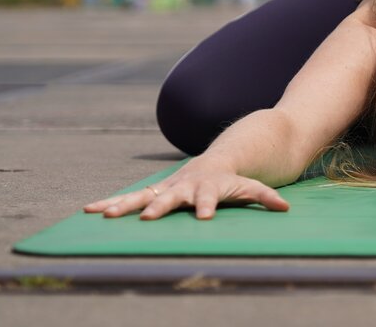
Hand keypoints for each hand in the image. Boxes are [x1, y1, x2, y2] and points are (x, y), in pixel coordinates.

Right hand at [83, 158, 289, 219]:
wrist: (221, 156)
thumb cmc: (235, 178)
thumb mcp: (252, 186)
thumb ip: (266, 196)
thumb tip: (285, 208)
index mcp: (208, 186)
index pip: (208, 196)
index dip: (207, 205)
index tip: (204, 217)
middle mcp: (184, 185)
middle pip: (170, 196)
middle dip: (158, 207)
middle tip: (146, 219)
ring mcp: (167, 187)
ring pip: (143, 195)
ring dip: (123, 205)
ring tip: (101, 215)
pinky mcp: (155, 191)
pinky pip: (131, 198)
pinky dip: (111, 203)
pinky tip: (90, 210)